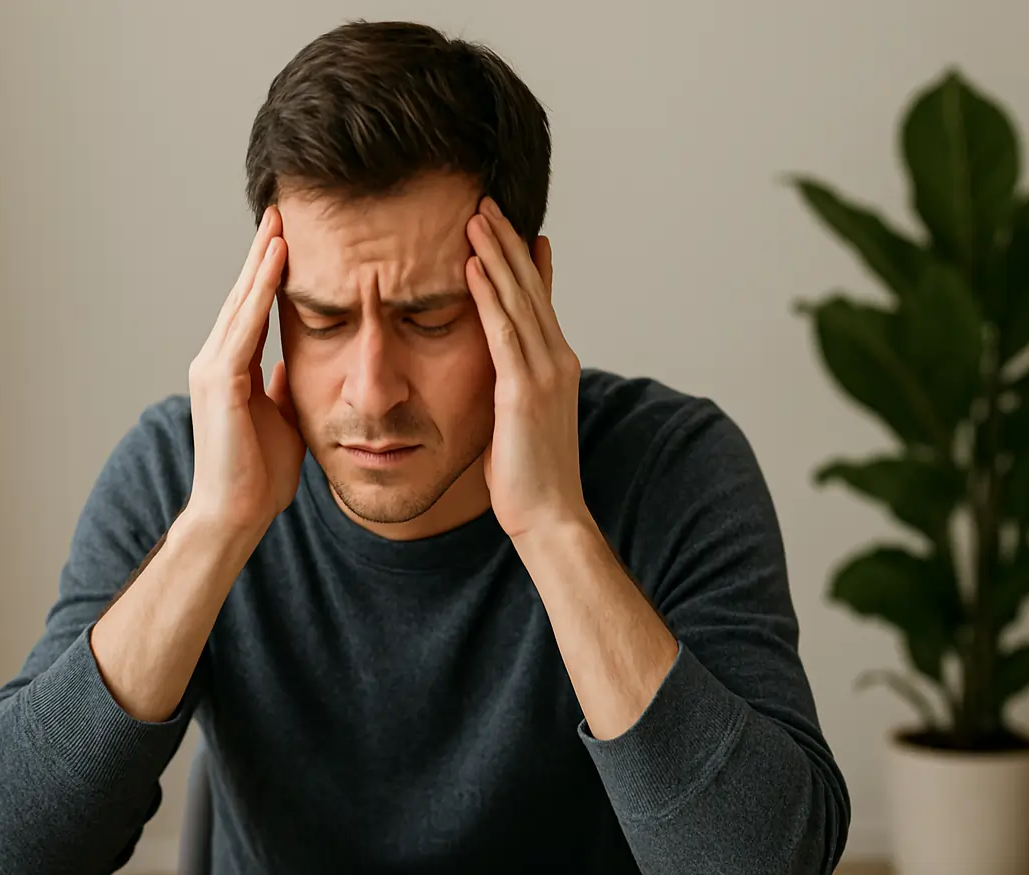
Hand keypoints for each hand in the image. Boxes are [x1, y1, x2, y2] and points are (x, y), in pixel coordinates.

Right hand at [184, 206, 303, 544]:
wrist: (236, 514)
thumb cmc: (259, 476)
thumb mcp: (283, 418)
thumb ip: (283, 387)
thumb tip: (294, 364)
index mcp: (231, 370)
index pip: (253, 310)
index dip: (270, 275)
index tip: (288, 239)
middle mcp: (215, 361)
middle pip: (244, 295)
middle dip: (263, 254)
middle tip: (281, 211)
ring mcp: (212, 368)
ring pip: (242, 302)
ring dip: (262, 260)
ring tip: (280, 222)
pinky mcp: (220, 380)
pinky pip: (245, 325)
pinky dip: (262, 290)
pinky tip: (279, 261)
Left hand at [465, 197, 588, 541]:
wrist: (552, 516)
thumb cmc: (531, 479)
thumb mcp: (521, 422)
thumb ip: (514, 390)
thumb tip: (500, 378)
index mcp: (557, 366)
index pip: (539, 301)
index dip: (525, 261)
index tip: (511, 228)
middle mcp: (557, 360)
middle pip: (530, 287)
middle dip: (507, 242)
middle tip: (486, 202)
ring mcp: (545, 372)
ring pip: (518, 299)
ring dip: (495, 254)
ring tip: (476, 216)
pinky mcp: (524, 390)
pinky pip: (502, 330)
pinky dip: (487, 294)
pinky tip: (471, 265)